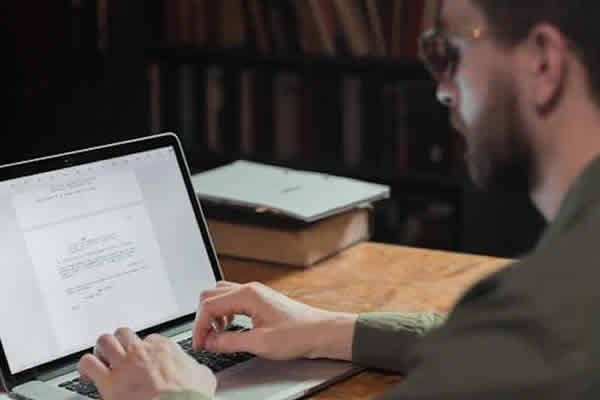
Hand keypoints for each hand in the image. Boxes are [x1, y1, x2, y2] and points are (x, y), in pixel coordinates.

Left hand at [79, 328, 215, 399]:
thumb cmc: (190, 396)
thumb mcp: (203, 376)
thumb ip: (196, 367)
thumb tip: (198, 370)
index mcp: (164, 348)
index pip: (150, 338)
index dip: (146, 348)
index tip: (145, 357)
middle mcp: (141, 351)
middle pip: (124, 333)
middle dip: (121, 342)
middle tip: (120, 352)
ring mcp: (124, 365)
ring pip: (104, 341)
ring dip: (102, 349)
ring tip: (102, 357)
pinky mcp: (109, 382)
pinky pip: (89, 363)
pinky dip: (86, 366)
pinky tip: (87, 373)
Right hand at [193, 281, 356, 360]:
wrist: (321, 332)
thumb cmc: (298, 335)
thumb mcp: (260, 344)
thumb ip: (230, 341)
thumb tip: (209, 341)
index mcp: (247, 295)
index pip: (209, 305)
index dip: (199, 326)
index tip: (199, 344)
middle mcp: (249, 289)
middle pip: (210, 296)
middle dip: (202, 318)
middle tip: (205, 340)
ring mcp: (255, 293)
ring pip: (221, 296)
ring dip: (213, 314)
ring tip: (217, 335)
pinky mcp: (260, 300)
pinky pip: (233, 300)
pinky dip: (224, 313)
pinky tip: (230, 328)